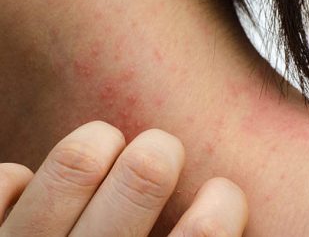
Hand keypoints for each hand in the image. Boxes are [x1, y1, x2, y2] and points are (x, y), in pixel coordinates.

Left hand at [0, 121, 247, 235]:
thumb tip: (227, 213)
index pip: (203, 236)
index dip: (225, 204)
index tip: (223, 191)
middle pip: (142, 177)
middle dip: (160, 152)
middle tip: (161, 150)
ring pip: (77, 162)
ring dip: (99, 140)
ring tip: (104, 143)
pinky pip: (8, 182)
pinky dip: (21, 178)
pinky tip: (31, 190)